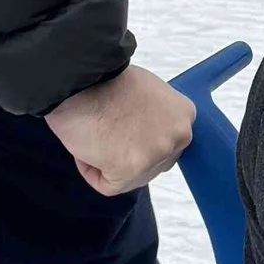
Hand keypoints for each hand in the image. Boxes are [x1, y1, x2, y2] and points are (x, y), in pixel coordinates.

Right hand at [43, 63, 192, 196]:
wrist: (79, 78)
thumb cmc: (103, 80)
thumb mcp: (147, 91)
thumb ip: (156, 117)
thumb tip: (149, 135)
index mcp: (184, 114)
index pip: (166, 143)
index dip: (139, 138)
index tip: (124, 128)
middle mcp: (179, 136)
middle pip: (152, 164)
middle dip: (128, 153)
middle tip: (108, 131)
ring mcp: (156, 154)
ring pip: (131, 177)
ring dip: (108, 161)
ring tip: (97, 133)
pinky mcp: (131, 169)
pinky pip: (107, 185)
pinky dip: (90, 169)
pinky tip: (87, 143)